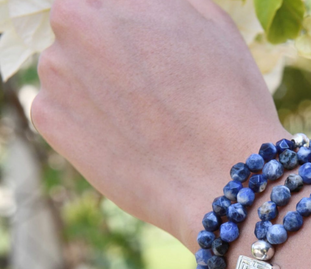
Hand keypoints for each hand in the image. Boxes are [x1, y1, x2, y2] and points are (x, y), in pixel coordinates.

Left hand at [32, 0, 287, 246]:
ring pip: (70, 70)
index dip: (133, 34)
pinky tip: (123, 138)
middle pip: (83, 31)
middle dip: (110, 53)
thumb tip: (145, 9)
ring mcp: (56, 74)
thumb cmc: (229, 102)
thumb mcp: (213, 24)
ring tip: (141, 119)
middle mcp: (72, 23)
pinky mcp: (50, 121)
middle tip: (149, 89)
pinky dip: (85, 120)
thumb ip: (168, 4)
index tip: (152, 57)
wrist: (218, 179)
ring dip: (96, 86)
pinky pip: (60, 109)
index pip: (106, 5)